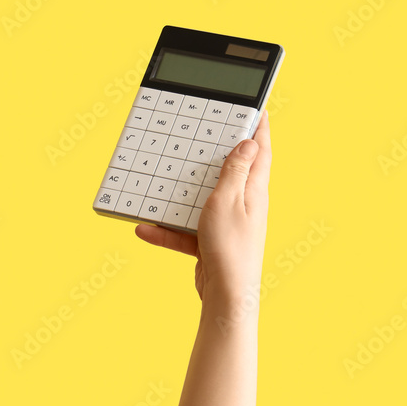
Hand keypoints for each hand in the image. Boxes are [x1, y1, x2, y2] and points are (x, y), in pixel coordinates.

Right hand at [135, 112, 271, 301]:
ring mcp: (226, 223)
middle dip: (214, 153)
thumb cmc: (230, 249)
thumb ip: (235, 171)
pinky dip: (167, 229)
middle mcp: (244, 204)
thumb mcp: (228, 201)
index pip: (261, 150)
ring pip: (201, 199)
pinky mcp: (210, 242)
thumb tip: (249, 142)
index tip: (256, 107)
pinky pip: (185, 228)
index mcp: (254, 190)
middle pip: (230, 171)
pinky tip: (145, 228)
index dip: (259, 127)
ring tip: (160, 180)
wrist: (226, 298)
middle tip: (201, 132)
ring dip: (180, 194)